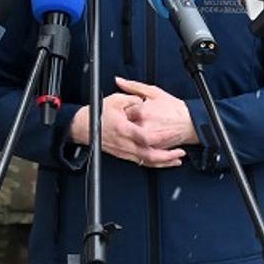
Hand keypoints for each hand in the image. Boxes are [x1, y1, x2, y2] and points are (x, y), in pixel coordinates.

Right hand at [71, 83, 188, 168]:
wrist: (83, 126)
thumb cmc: (98, 114)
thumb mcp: (116, 100)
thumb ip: (133, 99)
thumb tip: (145, 102)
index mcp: (123, 129)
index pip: (144, 137)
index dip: (159, 138)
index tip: (171, 135)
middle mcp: (124, 143)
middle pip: (148, 155)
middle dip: (167, 157)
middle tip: (180, 152)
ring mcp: (123, 151)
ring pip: (146, 162)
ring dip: (163, 162)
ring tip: (177, 159)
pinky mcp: (123, 155)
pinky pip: (140, 162)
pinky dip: (154, 164)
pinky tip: (163, 162)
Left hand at [115, 77, 198, 146]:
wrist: (190, 123)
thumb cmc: (174, 108)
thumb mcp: (154, 92)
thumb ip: (133, 86)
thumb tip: (118, 80)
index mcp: (141, 111)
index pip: (120, 110)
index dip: (122, 109)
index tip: (128, 108)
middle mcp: (142, 126)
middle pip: (122, 125)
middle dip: (124, 122)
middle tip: (133, 118)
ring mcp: (146, 139)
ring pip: (128, 137)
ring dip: (130, 132)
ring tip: (140, 127)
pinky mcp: (150, 149)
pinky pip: (136, 146)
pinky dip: (136, 141)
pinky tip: (141, 135)